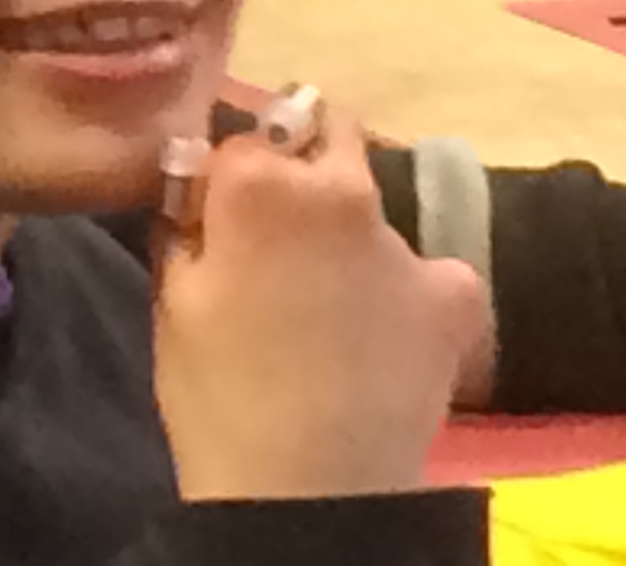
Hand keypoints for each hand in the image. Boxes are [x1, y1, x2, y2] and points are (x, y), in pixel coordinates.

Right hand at [154, 103, 487, 500]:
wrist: (309, 494)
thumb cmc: (218, 399)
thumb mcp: (170, 301)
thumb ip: (186, 221)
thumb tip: (198, 187)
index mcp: (260, 182)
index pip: (242, 131)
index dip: (228, 169)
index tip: (221, 206)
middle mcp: (340, 188)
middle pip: (327, 131)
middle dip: (305, 159)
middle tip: (283, 228)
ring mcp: (405, 240)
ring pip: (374, 207)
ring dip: (352, 234)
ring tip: (330, 307)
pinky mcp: (454, 291)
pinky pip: (430, 270)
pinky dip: (409, 292)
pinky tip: (385, 337)